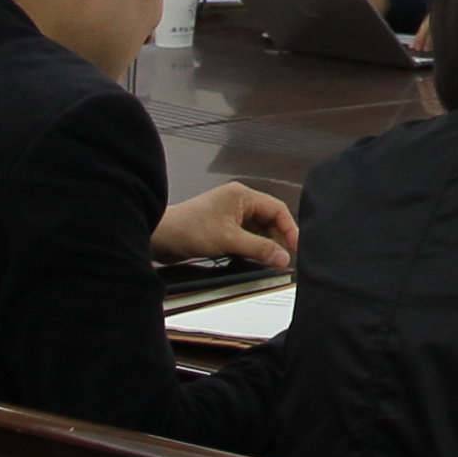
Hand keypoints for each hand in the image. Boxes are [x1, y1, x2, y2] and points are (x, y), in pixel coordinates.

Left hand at [153, 182, 294, 267]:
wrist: (160, 237)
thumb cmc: (186, 228)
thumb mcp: (229, 240)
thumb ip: (259, 249)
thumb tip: (283, 256)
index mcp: (242, 196)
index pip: (277, 209)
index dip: (290, 228)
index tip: (297, 247)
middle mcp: (238, 203)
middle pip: (269, 221)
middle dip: (277, 240)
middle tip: (283, 258)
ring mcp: (230, 216)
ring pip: (258, 231)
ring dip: (264, 246)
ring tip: (270, 261)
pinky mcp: (223, 229)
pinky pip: (246, 238)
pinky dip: (252, 249)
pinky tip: (253, 259)